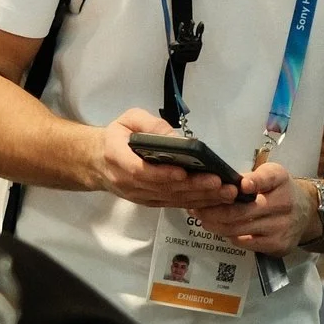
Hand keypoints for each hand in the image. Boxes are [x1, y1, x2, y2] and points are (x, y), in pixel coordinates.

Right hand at [94, 110, 244, 209]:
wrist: (97, 161)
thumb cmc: (117, 136)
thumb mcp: (128, 119)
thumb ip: (150, 125)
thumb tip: (176, 137)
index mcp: (117, 158)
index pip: (141, 171)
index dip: (163, 174)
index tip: (184, 172)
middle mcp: (127, 182)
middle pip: (163, 189)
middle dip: (193, 187)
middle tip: (219, 183)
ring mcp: (139, 196)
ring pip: (171, 199)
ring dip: (200, 198)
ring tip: (225, 192)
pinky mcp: (149, 202)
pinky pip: (173, 204)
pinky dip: (195, 203)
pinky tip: (216, 199)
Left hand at [191, 162, 306, 254]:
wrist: (307, 213)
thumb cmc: (279, 190)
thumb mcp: (270, 175)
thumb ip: (249, 177)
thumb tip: (219, 183)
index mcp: (280, 179)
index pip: (266, 179)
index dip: (252, 183)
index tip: (238, 185)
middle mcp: (284, 203)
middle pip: (242, 211)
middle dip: (214, 211)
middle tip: (195, 208)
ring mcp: (282, 227)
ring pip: (239, 229)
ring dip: (216, 225)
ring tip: (202, 219)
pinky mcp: (278, 245)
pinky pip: (245, 242)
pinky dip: (230, 235)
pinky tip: (221, 229)